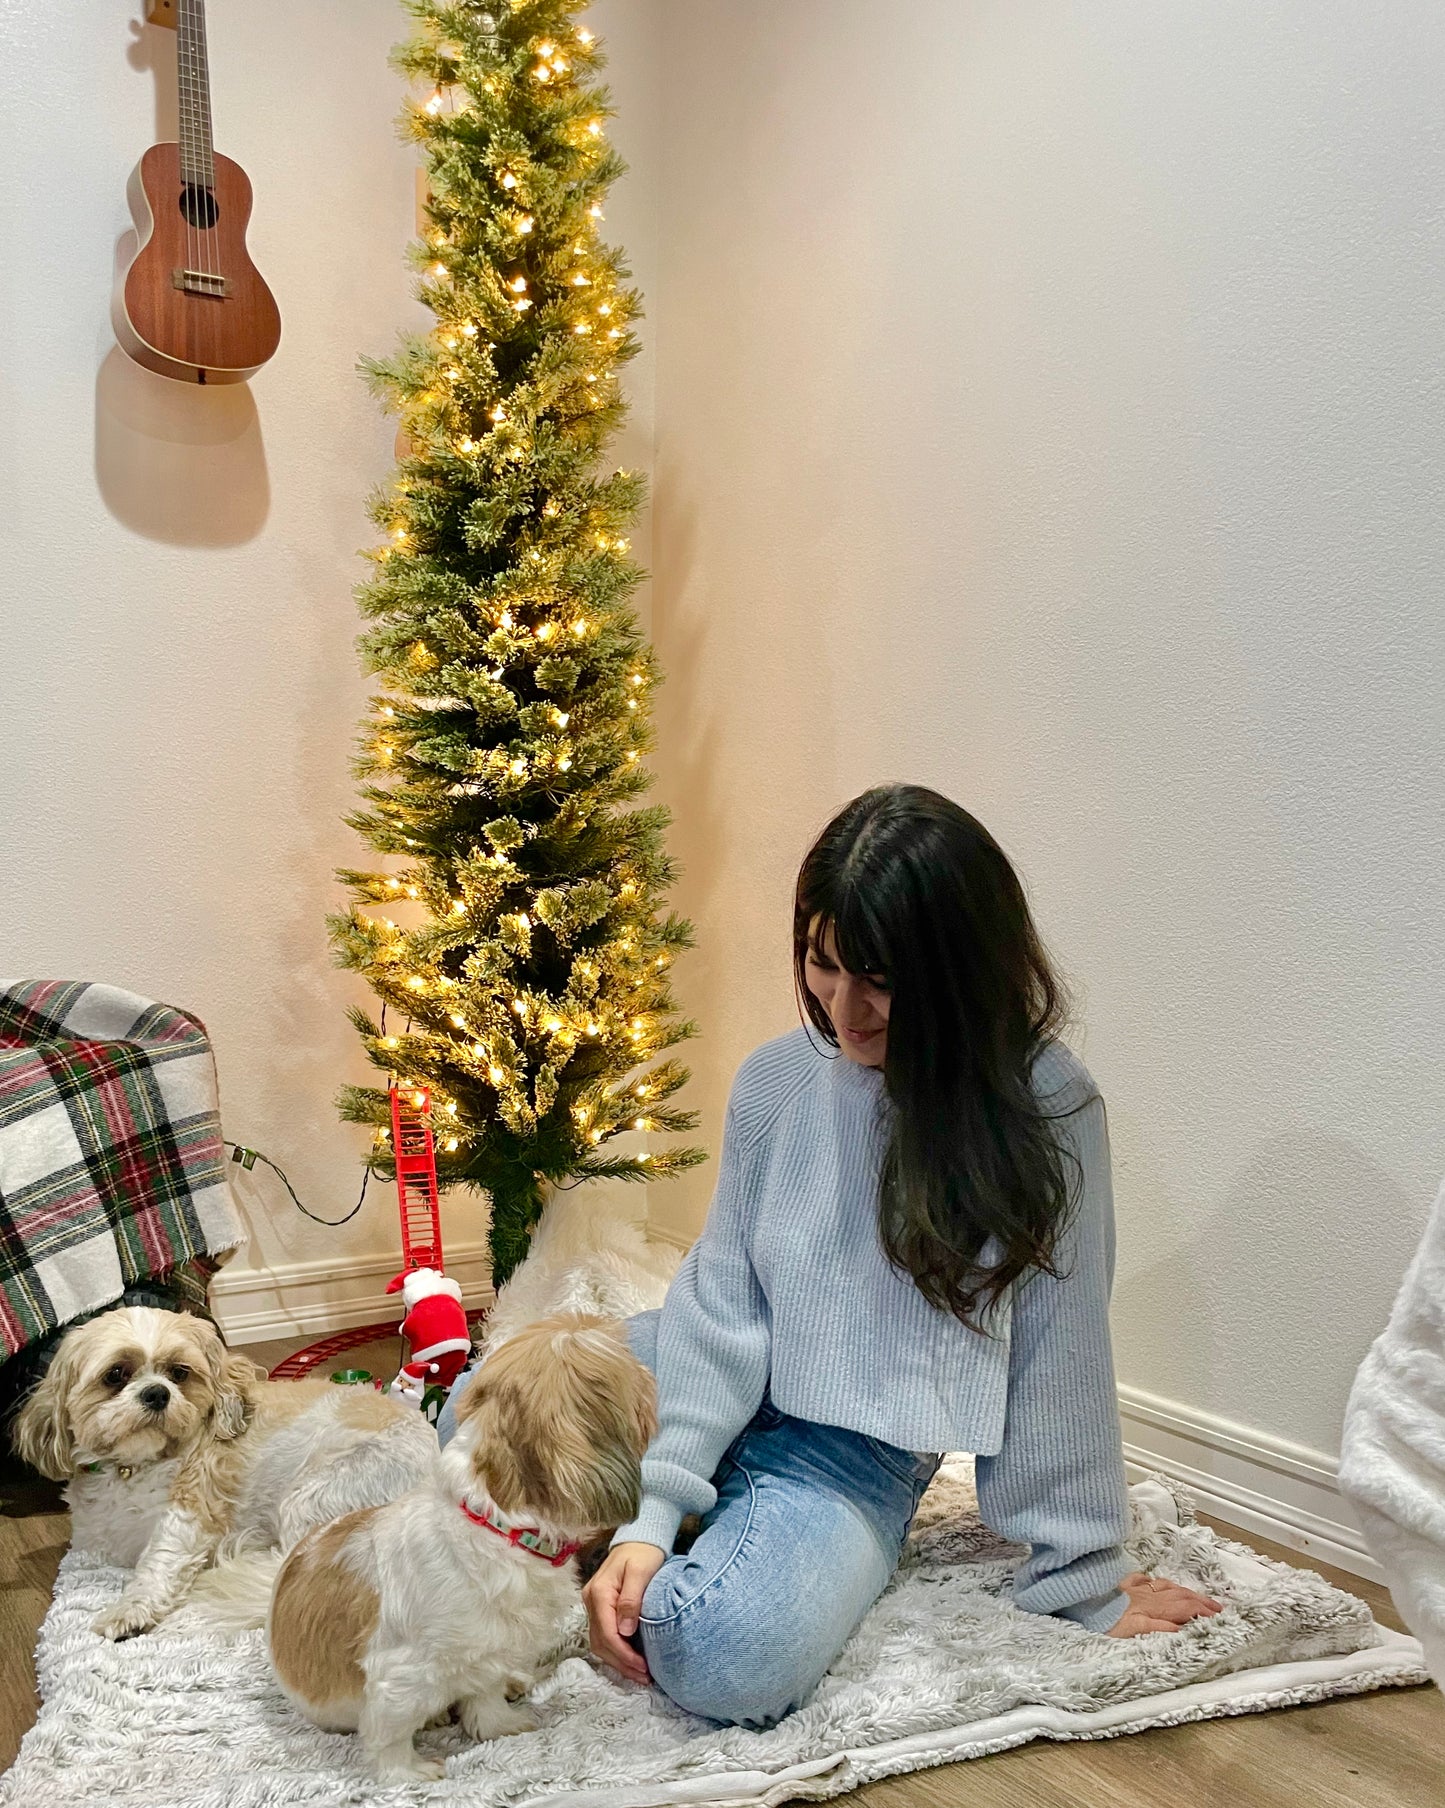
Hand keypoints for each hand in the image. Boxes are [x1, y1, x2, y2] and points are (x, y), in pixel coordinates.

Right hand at [582, 1541, 665, 1684]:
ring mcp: (593, 1605)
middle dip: (622, 1663)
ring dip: (618, 1661)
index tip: (643, 1667)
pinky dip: (616, 1651)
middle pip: (601, 1642)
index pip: (607, 1633)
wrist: (639, 1537)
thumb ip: (631, 1600)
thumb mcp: (641, 1572)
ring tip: (639, 1674)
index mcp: (599, 1593)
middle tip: (644, 1676)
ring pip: (600, 1642)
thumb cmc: (643, 1553)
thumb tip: (625, 1631)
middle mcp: (591, 1601)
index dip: (624, 1655)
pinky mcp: (599, 1607)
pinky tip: (630, 1659)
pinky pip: (604, 1635)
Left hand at [1105, 1569, 1222, 1636]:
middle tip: (1218, 1607)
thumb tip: (1185, 1627)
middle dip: (1200, 1601)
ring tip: (1195, 1596)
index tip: (1220, 1616)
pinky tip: (1156, 1582)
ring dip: (1183, 1591)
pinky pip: (1142, 1580)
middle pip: (1179, 1596)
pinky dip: (1155, 1582)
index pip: (1185, 1609)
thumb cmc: (1103, 1621)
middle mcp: (1147, 1596)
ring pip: (1165, 1587)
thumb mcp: (1134, 1631)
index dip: (1203, 1612)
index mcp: (1153, 1609)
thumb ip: (1160, 1629)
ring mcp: (1133, 1588)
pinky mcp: (1119, 1585)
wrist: (1078, 1599)